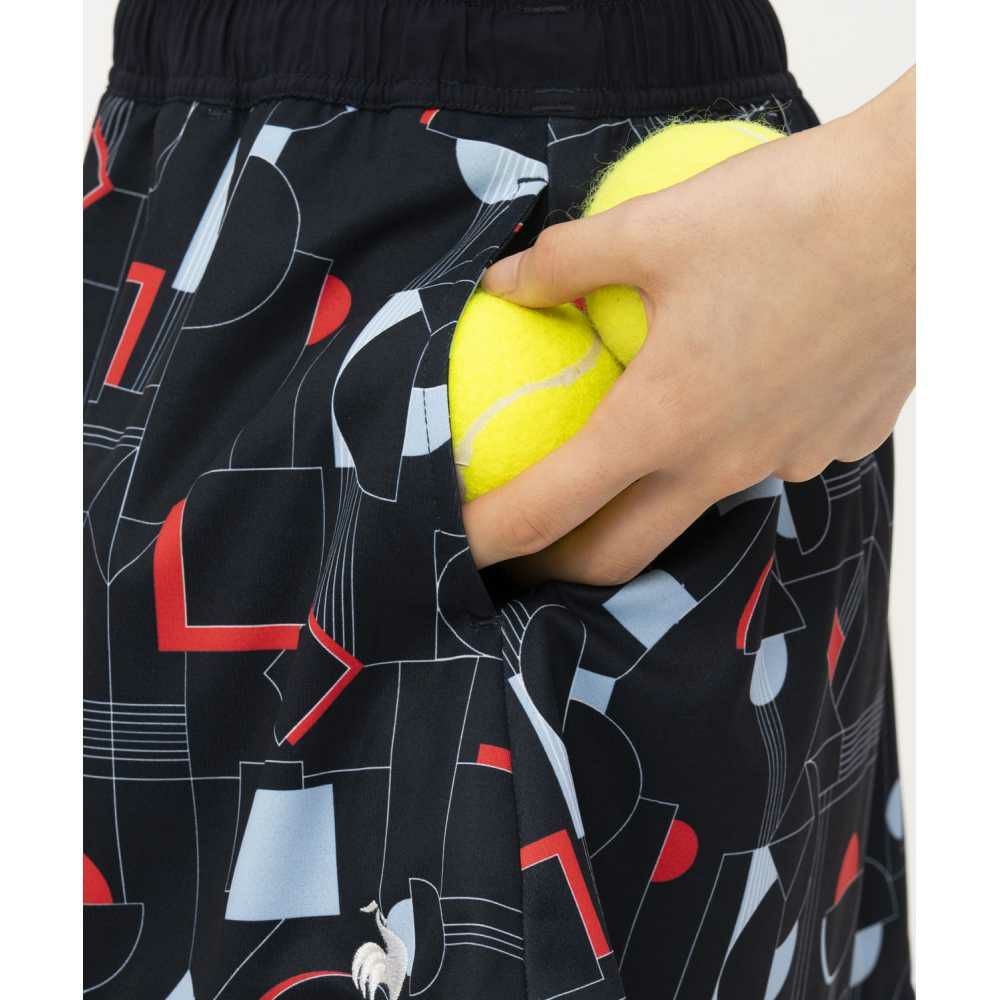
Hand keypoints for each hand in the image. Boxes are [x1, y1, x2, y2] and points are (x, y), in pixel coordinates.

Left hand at [463, 69, 914, 585]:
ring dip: (647, 504)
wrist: (931, 212)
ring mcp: (786, 461)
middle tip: (526, 543)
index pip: (547, 509)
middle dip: (559, 566)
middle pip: (618, 554)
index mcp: (663, 422)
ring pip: (695, 510)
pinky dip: (729, 447)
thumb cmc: (792, 215)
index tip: (451, 548)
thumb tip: (505, 282)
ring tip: (631, 458)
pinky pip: (765, 461)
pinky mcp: (834, 443)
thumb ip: (565, 262)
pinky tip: (736, 392)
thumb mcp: (655, 226)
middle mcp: (722, 464)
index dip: (486, 536)